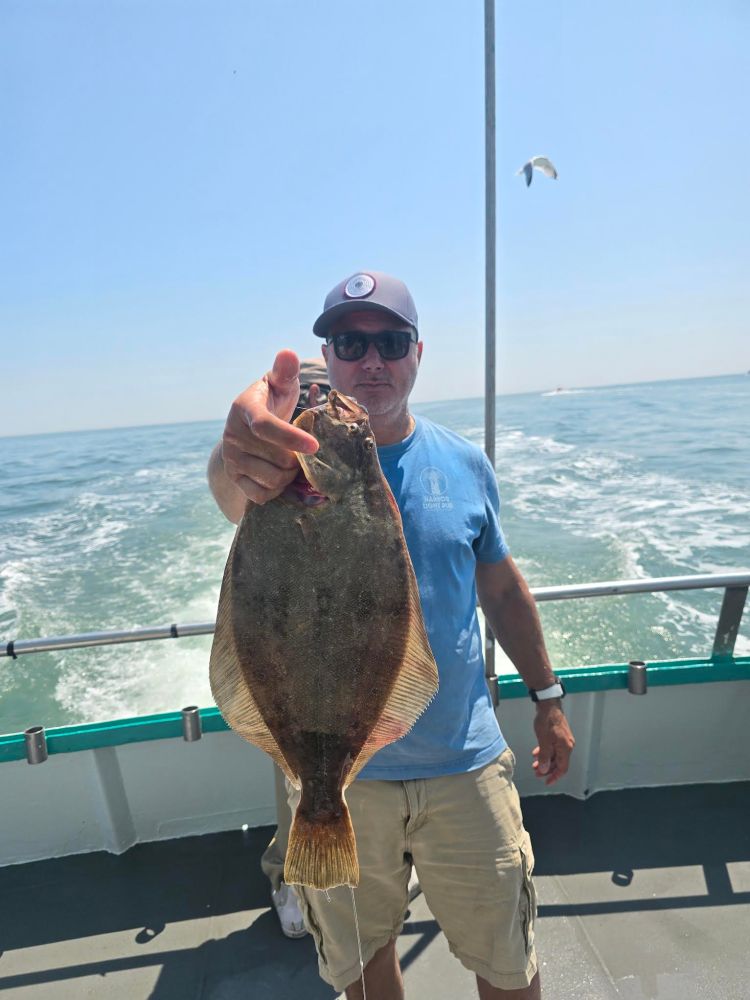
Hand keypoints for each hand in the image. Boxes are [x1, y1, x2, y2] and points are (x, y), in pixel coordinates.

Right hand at [221, 350, 318, 504]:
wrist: (246, 429)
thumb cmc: (272, 402)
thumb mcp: (279, 385)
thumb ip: (284, 371)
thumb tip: (288, 353)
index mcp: (245, 408)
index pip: (266, 426)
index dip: (291, 438)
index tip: (315, 446)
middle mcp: (233, 434)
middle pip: (278, 459)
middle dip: (299, 461)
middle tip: (306, 454)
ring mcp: (231, 457)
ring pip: (272, 479)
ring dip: (290, 477)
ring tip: (295, 465)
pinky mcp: (234, 476)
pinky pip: (261, 495)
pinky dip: (278, 491)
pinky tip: (285, 479)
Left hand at [532, 702, 574, 785]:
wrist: (548, 704)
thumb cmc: (547, 721)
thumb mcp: (543, 740)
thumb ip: (544, 756)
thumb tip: (545, 769)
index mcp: (566, 748)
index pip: (562, 768)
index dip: (554, 776)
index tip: (546, 782)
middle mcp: (567, 745)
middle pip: (559, 763)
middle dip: (547, 769)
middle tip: (536, 773)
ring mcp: (563, 740)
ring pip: (555, 755)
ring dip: (545, 761)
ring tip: (535, 765)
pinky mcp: (559, 735)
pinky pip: (553, 748)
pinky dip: (545, 752)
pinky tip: (536, 753)